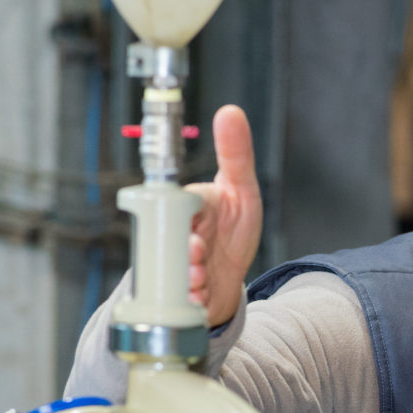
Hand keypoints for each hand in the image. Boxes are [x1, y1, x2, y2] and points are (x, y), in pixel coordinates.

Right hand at [185, 104, 262, 327]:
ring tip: (199, 283)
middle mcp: (177, 233)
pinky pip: (179, 298)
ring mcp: (176, 264)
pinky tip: (202, 299)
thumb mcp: (242, 191)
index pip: (181, 203)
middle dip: (185, 252)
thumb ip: (236, 154)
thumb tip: (230, 111)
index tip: (194, 226)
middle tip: (196, 256)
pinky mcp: (178, 292)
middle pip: (171, 241)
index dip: (187, 215)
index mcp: (188, 206)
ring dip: (187, 279)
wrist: (229, 277)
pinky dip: (194, 301)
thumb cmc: (232, 228)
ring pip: (172, 272)